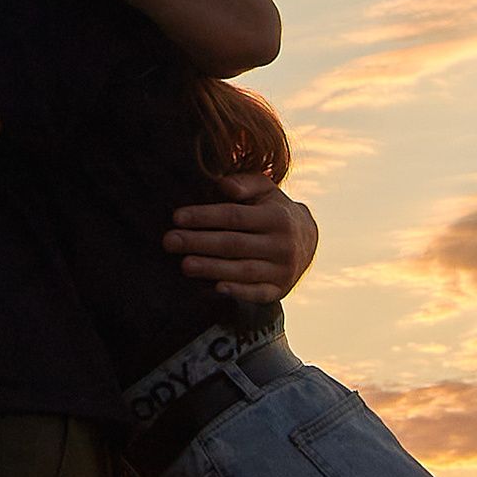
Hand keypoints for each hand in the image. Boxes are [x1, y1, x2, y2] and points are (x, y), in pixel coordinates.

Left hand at [165, 172, 319, 300]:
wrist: (307, 241)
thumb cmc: (273, 210)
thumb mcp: (265, 190)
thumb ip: (245, 183)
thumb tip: (223, 185)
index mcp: (276, 217)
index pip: (235, 216)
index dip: (205, 216)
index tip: (177, 217)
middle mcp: (282, 244)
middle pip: (234, 244)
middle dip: (199, 242)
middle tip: (169, 241)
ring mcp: (282, 269)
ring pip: (244, 270)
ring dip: (212, 268)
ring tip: (184, 265)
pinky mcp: (280, 290)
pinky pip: (257, 293)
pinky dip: (238, 292)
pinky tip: (216, 288)